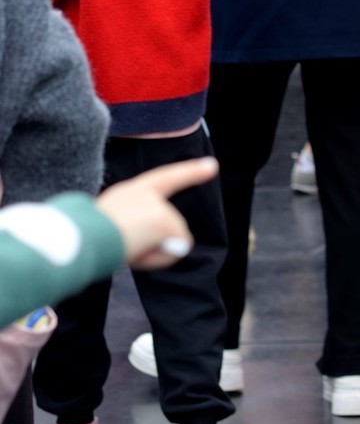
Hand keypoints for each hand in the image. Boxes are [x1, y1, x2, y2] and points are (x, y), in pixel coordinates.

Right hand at [96, 156, 217, 269]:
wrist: (83, 238)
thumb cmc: (90, 241)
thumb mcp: (111, 231)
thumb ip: (142, 233)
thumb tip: (179, 246)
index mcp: (129, 192)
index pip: (165, 178)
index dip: (190, 172)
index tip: (213, 166)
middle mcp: (146, 192)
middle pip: (170, 223)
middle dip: (160, 243)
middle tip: (128, 245)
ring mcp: (157, 204)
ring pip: (173, 239)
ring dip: (155, 253)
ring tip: (127, 249)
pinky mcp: (164, 219)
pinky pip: (176, 249)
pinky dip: (161, 257)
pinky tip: (138, 253)